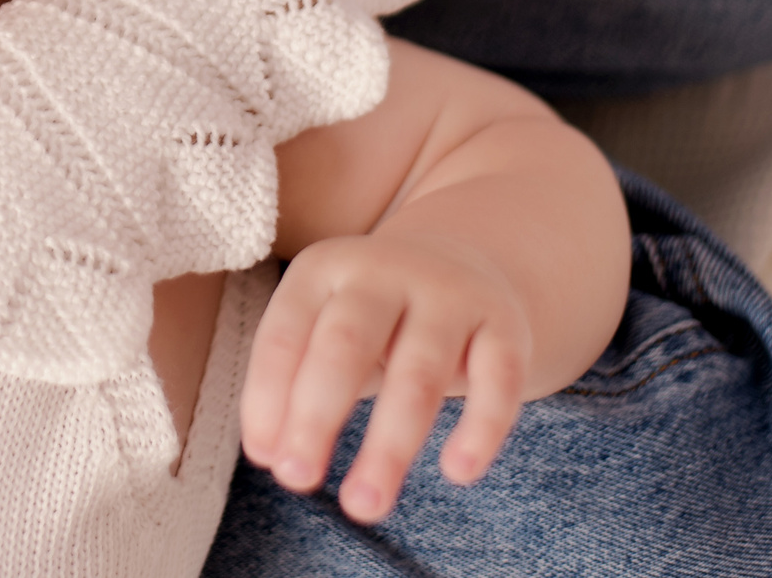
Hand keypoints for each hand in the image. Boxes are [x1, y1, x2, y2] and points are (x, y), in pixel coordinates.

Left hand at [240, 231, 532, 524]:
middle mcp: (384, 273)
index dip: (268, 397)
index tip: (267, 460)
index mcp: (323, 269)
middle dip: (316, 417)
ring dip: (390, 446)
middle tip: (298, 481)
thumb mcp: (321, 333)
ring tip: (365, 506)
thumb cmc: (369, 324)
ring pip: (419, 374)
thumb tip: (271, 456)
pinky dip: (480, 429)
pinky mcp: (505, 323)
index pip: (284, 334)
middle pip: (345, 346)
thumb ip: (292, 386)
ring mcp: (449, 293)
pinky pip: (498, 380)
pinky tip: (457, 473)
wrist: (457, 266)